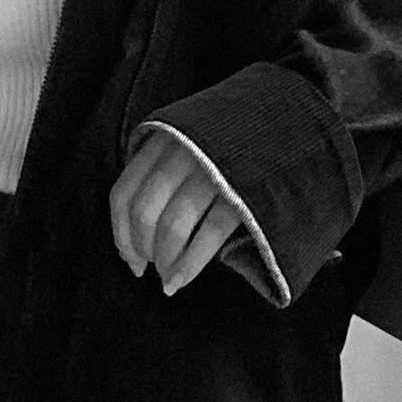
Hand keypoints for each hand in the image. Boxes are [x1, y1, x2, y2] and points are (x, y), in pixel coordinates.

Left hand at [109, 132, 244, 296]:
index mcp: (161, 140)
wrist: (280, 122)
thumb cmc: (226, 142)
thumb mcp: (185, 143)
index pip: (123, 195)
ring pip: (173, 225)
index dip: (121, 234)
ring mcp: (211, 168)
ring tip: (169, 278)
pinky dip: (190, 263)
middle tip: (151, 267)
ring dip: (166, 261)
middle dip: (143, 249)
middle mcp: (181, 151)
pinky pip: (209, 233)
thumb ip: (160, 174)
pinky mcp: (242, 188)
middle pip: (144, 212)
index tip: (129, 259)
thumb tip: (133, 240)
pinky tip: (181, 279)